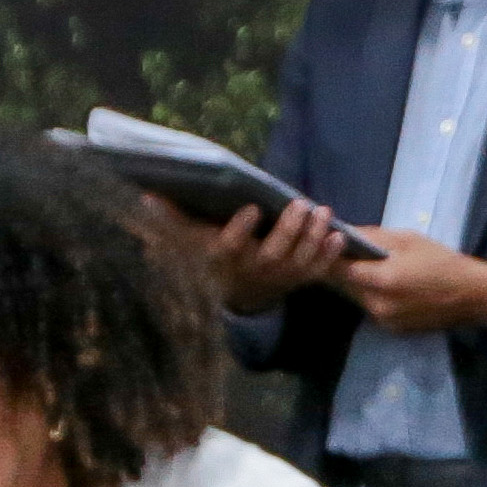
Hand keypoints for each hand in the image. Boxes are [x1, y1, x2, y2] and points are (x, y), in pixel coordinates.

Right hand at [147, 193, 350, 308]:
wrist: (237, 291)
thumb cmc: (212, 254)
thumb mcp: (189, 237)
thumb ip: (172, 216)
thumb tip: (147, 195)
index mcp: (224, 258)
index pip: (229, 247)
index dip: (240, 230)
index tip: (251, 208)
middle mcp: (252, 271)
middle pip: (272, 254)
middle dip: (289, 230)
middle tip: (301, 203)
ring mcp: (278, 278)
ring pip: (298, 261)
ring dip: (313, 238)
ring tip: (323, 212)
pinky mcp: (297, 280)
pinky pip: (316, 272)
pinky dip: (329, 256)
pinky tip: (338, 236)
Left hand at [334, 230, 486, 334]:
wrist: (473, 296)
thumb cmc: (443, 262)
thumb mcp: (408, 239)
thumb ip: (373, 237)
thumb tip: (345, 231)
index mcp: (382, 280)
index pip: (338, 269)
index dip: (327, 254)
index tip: (324, 242)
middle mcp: (378, 305)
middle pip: (343, 286)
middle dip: (339, 268)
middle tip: (338, 251)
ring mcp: (384, 320)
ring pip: (356, 298)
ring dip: (354, 282)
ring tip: (360, 265)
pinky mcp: (392, 329)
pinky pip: (370, 307)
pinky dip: (369, 294)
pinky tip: (380, 283)